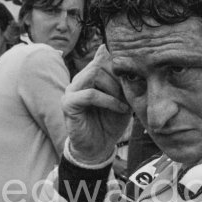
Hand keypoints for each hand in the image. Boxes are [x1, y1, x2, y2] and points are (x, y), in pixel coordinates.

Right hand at [63, 44, 132, 164]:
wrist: (99, 148)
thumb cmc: (111, 123)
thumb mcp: (122, 98)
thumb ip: (120, 79)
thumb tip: (115, 53)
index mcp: (89, 77)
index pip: (103, 59)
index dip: (120, 68)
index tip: (133, 82)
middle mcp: (78, 81)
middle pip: (99, 64)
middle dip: (118, 79)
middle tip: (129, 96)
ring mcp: (71, 91)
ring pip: (94, 74)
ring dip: (114, 88)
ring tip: (124, 103)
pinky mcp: (68, 104)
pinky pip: (89, 94)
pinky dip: (108, 100)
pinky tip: (120, 108)